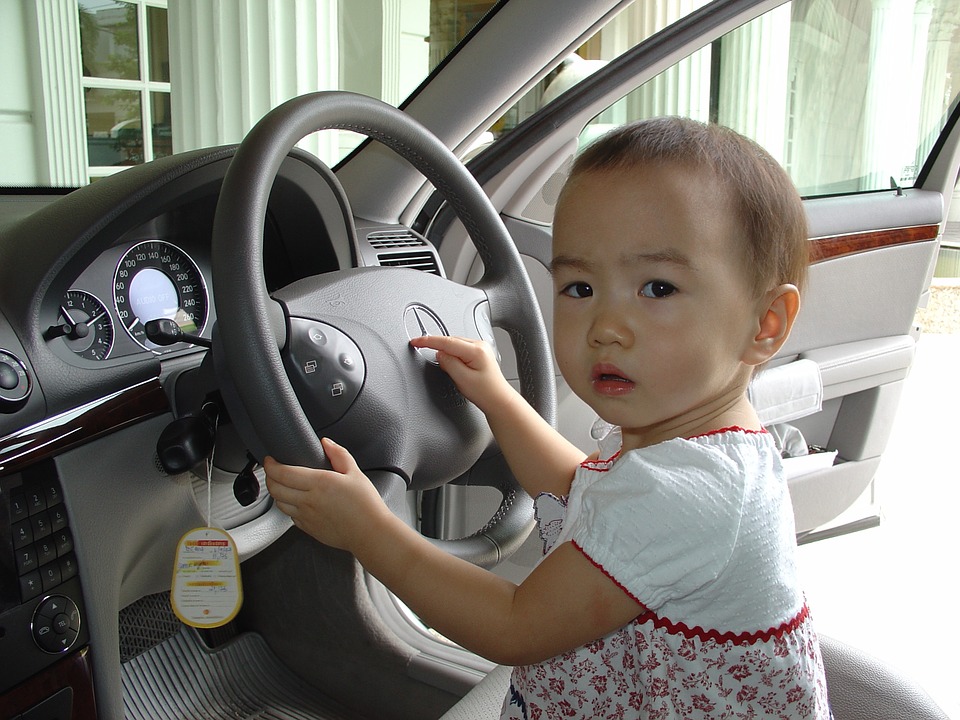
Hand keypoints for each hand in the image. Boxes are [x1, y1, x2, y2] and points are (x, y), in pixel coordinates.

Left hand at [264, 438, 390, 553]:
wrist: (370, 533)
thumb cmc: (366, 505)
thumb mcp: (356, 473)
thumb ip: (339, 454)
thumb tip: (326, 443)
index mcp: (320, 483)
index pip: (283, 473)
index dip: (271, 465)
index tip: (270, 459)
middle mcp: (309, 501)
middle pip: (275, 489)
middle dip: (269, 477)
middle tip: (272, 470)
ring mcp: (307, 516)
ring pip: (279, 504)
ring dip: (276, 492)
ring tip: (282, 485)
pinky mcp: (309, 528)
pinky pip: (290, 516)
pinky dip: (288, 507)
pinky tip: (297, 502)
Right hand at [409, 335, 514, 413]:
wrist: (498, 400)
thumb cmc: (486, 393)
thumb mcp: (462, 379)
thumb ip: (448, 363)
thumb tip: (438, 353)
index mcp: (476, 350)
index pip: (446, 342)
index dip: (428, 341)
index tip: (416, 341)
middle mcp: (480, 345)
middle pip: (450, 342)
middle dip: (440, 351)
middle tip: (442, 368)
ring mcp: (480, 348)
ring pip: (455, 345)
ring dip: (448, 354)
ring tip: (456, 374)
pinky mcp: (479, 353)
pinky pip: (460, 350)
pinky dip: (454, 356)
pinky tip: (457, 368)